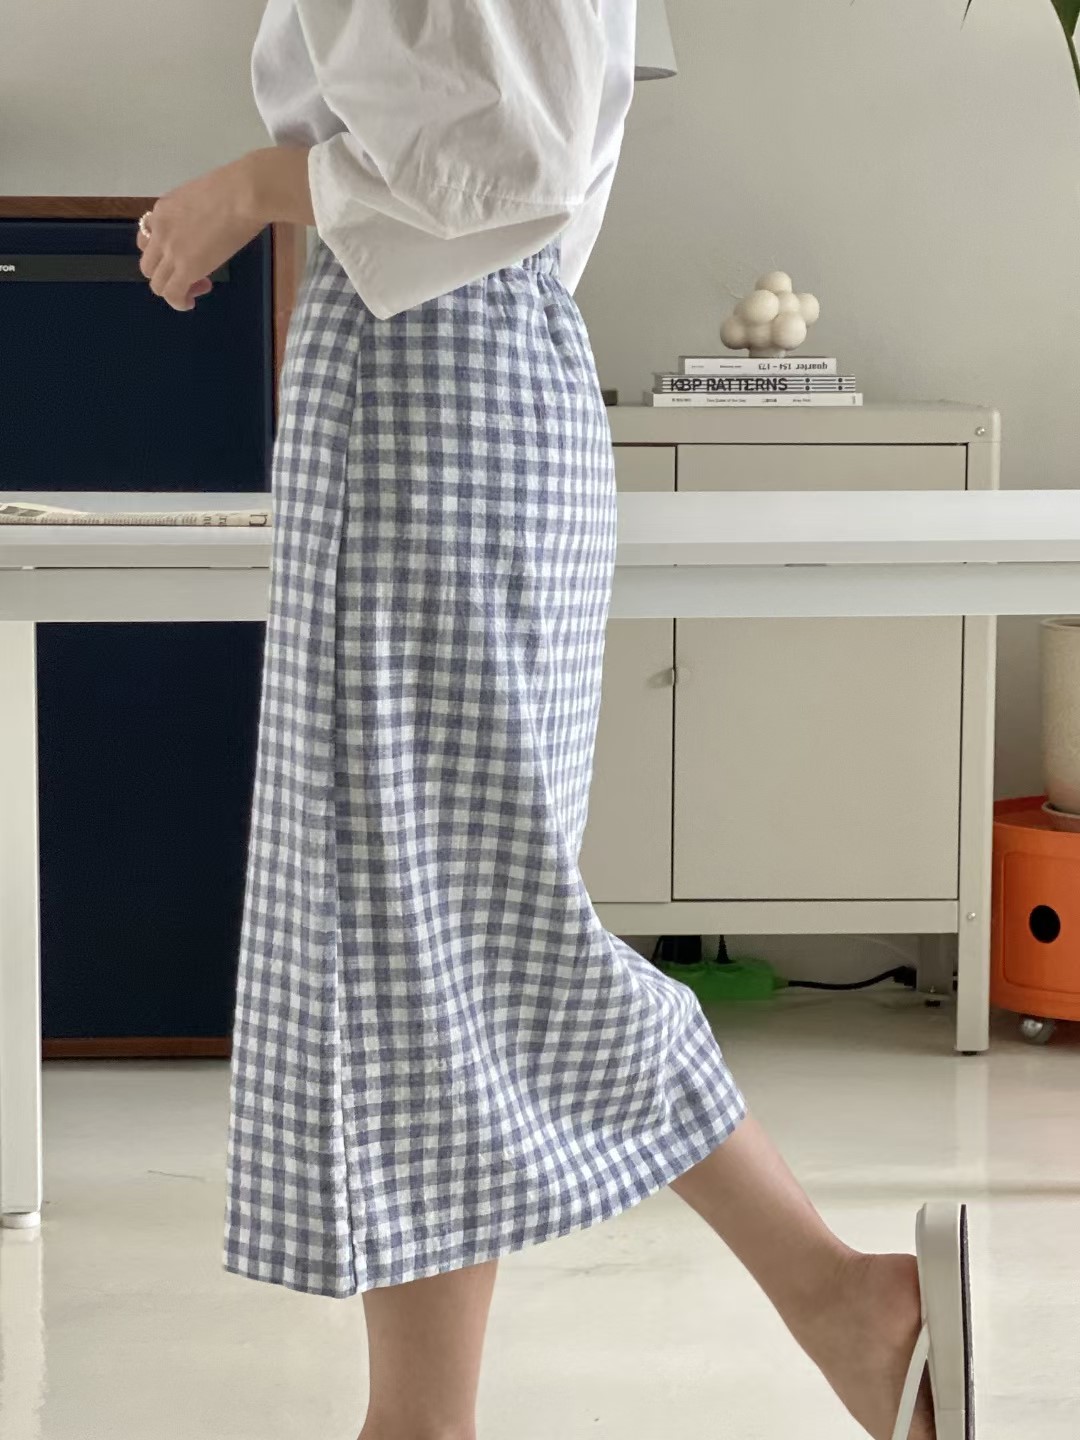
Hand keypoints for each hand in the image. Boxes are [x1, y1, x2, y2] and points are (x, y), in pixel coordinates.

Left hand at [137, 153, 264, 311]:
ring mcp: (171, 250)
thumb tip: (206, 229)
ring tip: (196, 289)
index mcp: (163, 209)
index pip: (148, 238)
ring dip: (173, 290)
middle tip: (194, 275)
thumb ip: (195, 216)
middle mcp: (160, 229)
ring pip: (156, 283)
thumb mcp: (203, 198)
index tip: (187, 255)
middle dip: (167, 274)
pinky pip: (172, 294)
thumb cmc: (237, 189)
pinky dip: (179, 303)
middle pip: (148, 264)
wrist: (244, 194)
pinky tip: (191, 303)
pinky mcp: (186, 268)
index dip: (164, 253)